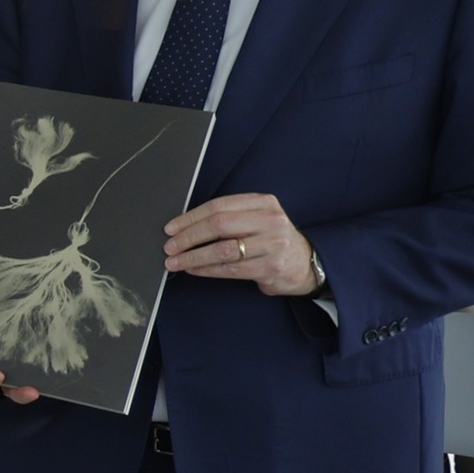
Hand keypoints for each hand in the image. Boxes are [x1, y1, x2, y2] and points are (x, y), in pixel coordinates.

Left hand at [165, 193, 316, 296]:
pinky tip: (193, 269)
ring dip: (193, 256)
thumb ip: (229, 216)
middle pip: (219, 225)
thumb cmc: (270, 239)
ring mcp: (272, 244)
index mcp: (263, 203)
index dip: (190, 218)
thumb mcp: (257, 218)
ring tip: (175, 261)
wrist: (303, 262)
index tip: (171, 228)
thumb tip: (184, 226)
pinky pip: (230, 268)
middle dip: (188, 237)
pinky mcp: (270, 267)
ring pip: (222, 249)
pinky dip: (206, 269)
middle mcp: (270, 220)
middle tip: (169, 247)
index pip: (219, 206)